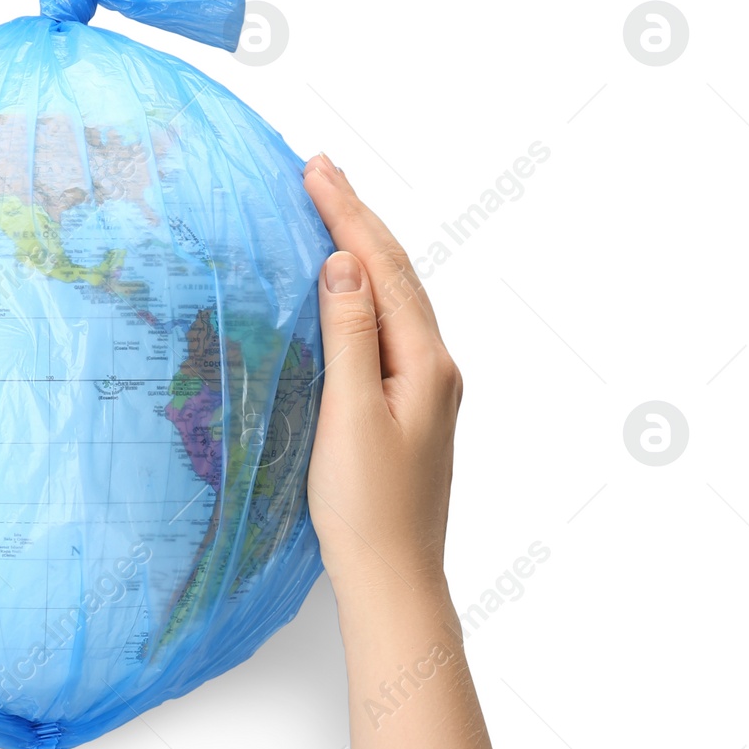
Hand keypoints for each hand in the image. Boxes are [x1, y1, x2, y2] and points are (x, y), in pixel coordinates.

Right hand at [301, 151, 461, 603]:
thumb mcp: (349, 414)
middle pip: (395, 271)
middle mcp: (435, 364)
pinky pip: (387, 322)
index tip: (313, 170)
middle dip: (356, 216)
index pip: (382, 267)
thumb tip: (343, 262)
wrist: (393, 579)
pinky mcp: (408, 403)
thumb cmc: (367, 508)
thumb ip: (349, 333)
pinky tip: (346, 284)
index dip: (345, 214)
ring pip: (394, 294)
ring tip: (331, 207)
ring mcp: (426, 385)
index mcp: (425, 361)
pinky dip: (364, 286)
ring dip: (362, 246)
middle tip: (319, 170)